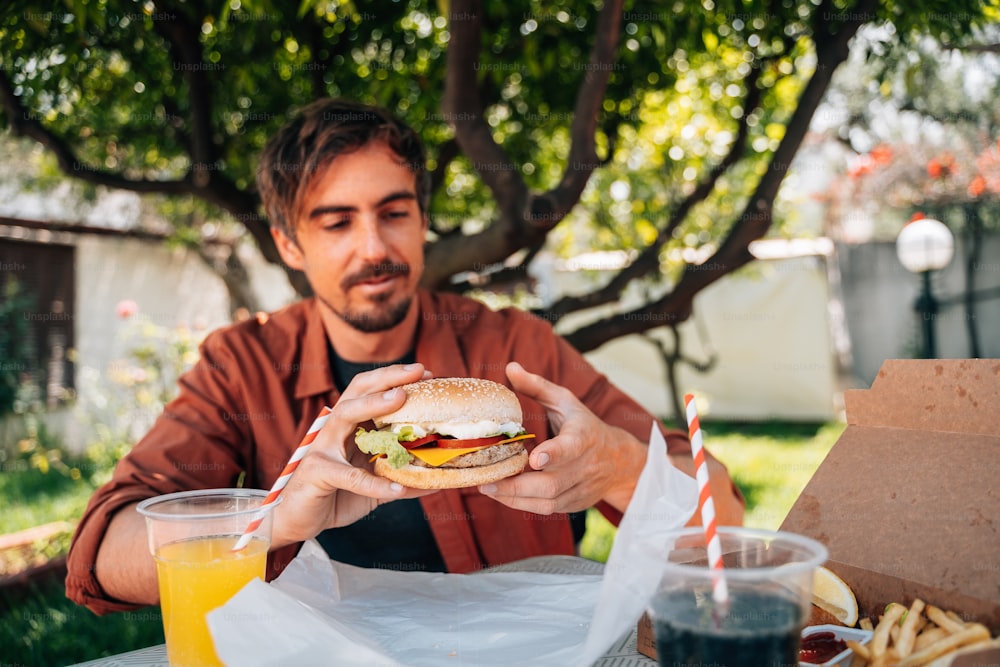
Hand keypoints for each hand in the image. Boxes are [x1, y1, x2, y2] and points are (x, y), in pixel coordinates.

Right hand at [270, 363, 434, 547]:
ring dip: (373, 404)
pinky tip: (397, 489)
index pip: (370, 391)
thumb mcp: (374, 483)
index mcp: (349, 427)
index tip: (425, 373)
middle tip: (418, 371)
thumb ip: (400, 476)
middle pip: (358, 391)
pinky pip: (348, 476)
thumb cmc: (335, 495)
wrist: (297, 520)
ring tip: (400, 398)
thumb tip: (436, 476)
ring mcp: (323, 447)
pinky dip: (373, 483)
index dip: (395, 379)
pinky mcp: (316, 472)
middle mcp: (334, 429)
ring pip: (346, 415)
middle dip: (388, 377)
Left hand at [479, 362, 644, 514]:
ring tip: (488, 488)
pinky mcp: (574, 504)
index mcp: (583, 438)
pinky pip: (546, 508)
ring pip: (547, 500)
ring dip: (514, 498)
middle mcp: (583, 466)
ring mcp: (580, 488)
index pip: (570, 448)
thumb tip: (509, 368)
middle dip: (518, 486)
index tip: (533, 458)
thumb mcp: (565, 401)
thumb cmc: (584, 426)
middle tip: (487, 482)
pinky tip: (501, 495)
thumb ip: (537, 387)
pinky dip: (522, 504)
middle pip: (552, 483)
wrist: (618, 461)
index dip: (553, 454)